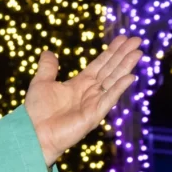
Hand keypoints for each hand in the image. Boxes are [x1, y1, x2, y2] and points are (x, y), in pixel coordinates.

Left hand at [24, 35, 143, 164]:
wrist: (33, 132)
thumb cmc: (36, 111)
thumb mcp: (41, 83)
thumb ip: (48, 68)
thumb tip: (48, 52)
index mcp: (80, 84)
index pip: (100, 64)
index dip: (111, 52)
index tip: (123, 39)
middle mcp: (90, 92)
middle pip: (110, 69)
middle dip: (123, 55)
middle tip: (136, 40)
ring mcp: (94, 103)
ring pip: (113, 81)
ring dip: (126, 67)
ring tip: (138, 53)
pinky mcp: (94, 115)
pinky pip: (109, 98)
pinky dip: (119, 88)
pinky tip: (129, 77)